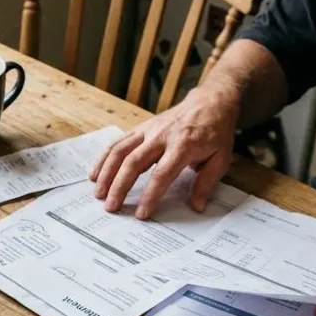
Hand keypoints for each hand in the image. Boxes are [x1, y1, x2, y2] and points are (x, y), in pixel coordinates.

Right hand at [89, 85, 239, 218]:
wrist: (210, 102)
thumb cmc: (216, 131)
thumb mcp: (221, 158)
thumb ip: (206, 182)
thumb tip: (196, 206)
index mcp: (183, 146)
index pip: (162, 174)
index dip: (150, 195)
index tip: (142, 214)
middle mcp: (161, 137)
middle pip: (133, 162)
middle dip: (119, 186)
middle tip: (111, 207)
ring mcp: (148, 130)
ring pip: (120, 151)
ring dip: (106, 173)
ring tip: (98, 194)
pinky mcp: (141, 128)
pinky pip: (118, 143)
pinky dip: (104, 158)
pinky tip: (95, 173)